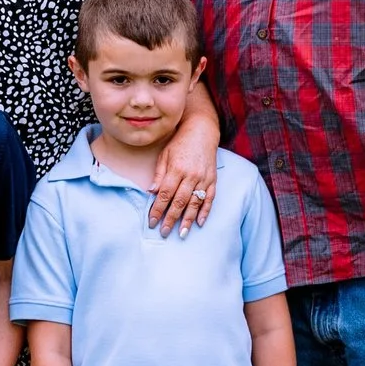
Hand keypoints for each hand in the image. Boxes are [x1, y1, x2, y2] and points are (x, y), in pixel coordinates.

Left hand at [148, 120, 219, 236]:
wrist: (202, 131)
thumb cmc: (179, 143)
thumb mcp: (164, 155)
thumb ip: (159, 174)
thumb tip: (151, 192)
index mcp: (176, 169)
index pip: (165, 194)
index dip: (157, 209)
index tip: (151, 222)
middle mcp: (191, 175)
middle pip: (179, 202)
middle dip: (170, 219)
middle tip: (164, 233)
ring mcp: (203, 178)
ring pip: (195, 203)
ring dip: (187, 219)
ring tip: (181, 234)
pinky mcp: (213, 179)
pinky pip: (210, 198)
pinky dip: (205, 211)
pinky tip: (200, 222)